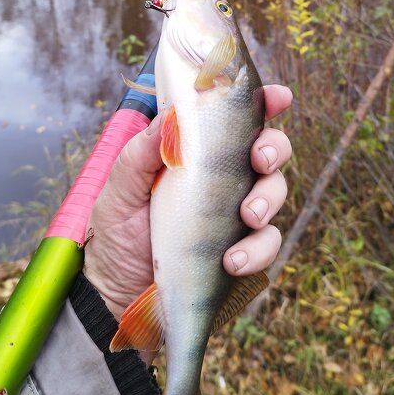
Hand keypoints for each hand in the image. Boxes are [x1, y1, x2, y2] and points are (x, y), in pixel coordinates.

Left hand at [84, 85, 292, 319]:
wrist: (113, 296)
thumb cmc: (116, 233)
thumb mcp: (118, 189)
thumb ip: (140, 153)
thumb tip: (170, 116)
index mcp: (196, 152)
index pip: (235, 119)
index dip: (264, 103)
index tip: (279, 98)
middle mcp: (222, 178)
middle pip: (268, 150)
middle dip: (274, 148)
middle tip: (260, 160)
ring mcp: (234, 215)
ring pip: (275, 193)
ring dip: (269, 199)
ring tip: (247, 216)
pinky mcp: (240, 251)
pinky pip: (267, 244)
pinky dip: (257, 249)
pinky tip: (232, 260)